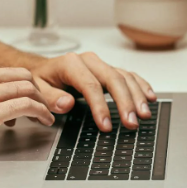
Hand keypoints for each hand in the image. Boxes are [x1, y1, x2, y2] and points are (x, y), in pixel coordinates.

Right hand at [0, 59, 54, 163]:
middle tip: (43, 104)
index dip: (21, 85)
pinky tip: (44, 120)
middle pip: (23, 75)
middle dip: (38, 90)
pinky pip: (25, 106)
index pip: (7, 70)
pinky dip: (41, 112)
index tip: (28, 96)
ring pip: (28, 88)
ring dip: (43, 102)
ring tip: (47, 114)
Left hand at [29, 52, 155, 131]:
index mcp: (71, 63)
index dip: (100, 107)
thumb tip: (67, 104)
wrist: (43, 69)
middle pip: (113, 79)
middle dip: (125, 102)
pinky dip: (141, 86)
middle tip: (131, 122)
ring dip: (137, 96)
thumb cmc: (41, 80)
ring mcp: (101, 65)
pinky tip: (150, 97)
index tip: (106, 126)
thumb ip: (49, 98)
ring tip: (144, 115)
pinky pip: (129, 76)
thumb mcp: (36, 90)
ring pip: (124, 77)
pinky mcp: (108, 70)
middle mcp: (89, 61)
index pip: (90, 86)